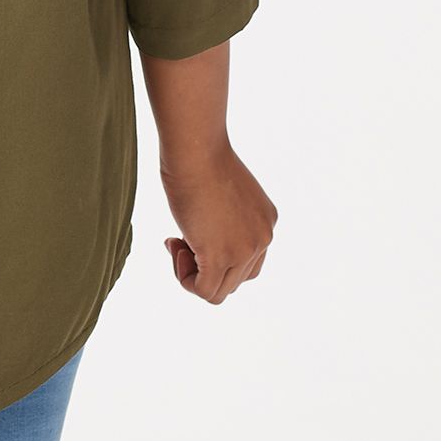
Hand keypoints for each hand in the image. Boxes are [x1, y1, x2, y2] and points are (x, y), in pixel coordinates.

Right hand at [158, 139, 276, 303]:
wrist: (195, 148)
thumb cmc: (199, 156)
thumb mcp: (221, 190)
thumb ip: (222, 217)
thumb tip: (200, 240)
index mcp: (266, 221)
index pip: (247, 259)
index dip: (216, 252)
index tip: (193, 230)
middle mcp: (263, 238)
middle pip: (236, 278)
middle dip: (204, 264)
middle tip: (179, 238)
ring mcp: (244, 250)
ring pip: (219, 290)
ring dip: (193, 272)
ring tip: (177, 242)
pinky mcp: (220, 257)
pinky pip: (205, 291)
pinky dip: (185, 278)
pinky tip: (175, 247)